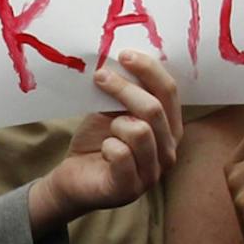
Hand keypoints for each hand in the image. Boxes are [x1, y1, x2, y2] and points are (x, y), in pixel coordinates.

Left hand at [27, 50, 182, 231]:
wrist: (73, 178)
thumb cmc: (97, 142)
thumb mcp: (112, 112)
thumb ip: (124, 94)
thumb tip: (122, 59)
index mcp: (169, 128)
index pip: (169, 92)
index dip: (149, 70)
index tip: (124, 55)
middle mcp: (168, 151)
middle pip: (154, 109)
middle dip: (125, 88)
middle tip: (100, 76)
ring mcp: (152, 173)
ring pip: (140, 131)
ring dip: (116, 122)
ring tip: (107, 128)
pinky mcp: (129, 188)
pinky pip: (121, 155)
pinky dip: (108, 146)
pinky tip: (103, 148)